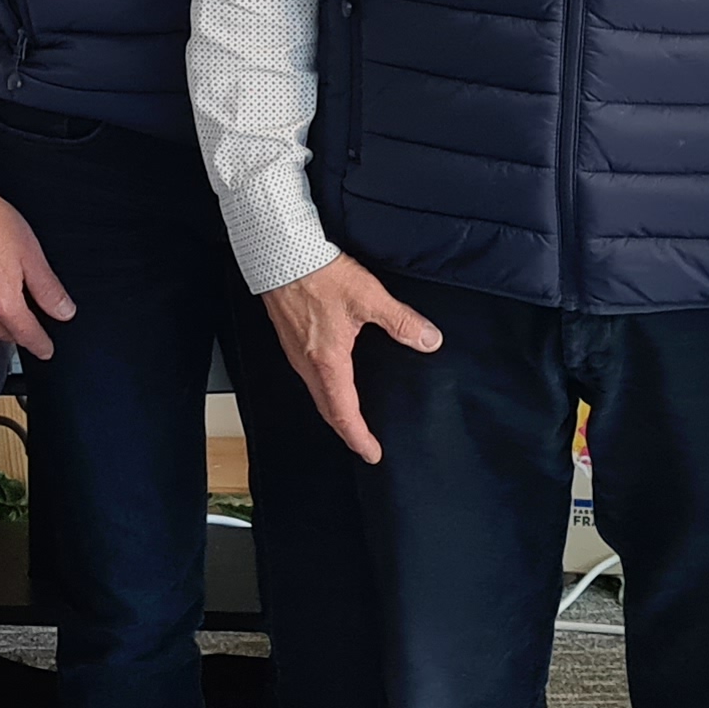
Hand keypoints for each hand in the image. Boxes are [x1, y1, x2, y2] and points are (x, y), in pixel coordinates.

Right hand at [260, 254, 440, 464]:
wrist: (280, 253)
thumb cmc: (318, 274)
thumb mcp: (368, 297)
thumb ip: (400, 321)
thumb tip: (428, 340)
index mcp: (328, 362)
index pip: (344, 413)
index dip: (359, 437)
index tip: (372, 453)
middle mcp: (308, 364)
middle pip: (328, 410)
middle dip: (347, 431)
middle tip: (363, 444)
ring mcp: (295, 353)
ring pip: (316, 394)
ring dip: (334, 412)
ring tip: (350, 419)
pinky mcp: (290, 339)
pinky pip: (308, 377)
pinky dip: (323, 391)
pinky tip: (332, 380)